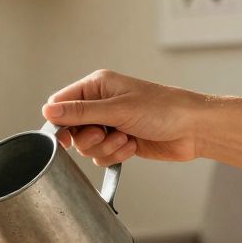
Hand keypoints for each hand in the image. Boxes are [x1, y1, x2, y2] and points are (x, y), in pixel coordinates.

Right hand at [42, 69, 213, 165]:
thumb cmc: (163, 109)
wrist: (194, 129)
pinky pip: (101, 156)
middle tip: (103, 135)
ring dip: (104, 148)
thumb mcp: (117, 109)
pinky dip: (114, 155)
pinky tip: (131, 146)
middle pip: (71, 129)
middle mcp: (101, 103)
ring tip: (124, 139)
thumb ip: (80, 112)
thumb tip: (47, 111)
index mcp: (97, 86)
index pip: (61, 104)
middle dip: (87, 139)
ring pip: (86, 146)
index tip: (65, 138)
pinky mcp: (119, 141)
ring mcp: (110, 124)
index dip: (59, 123)